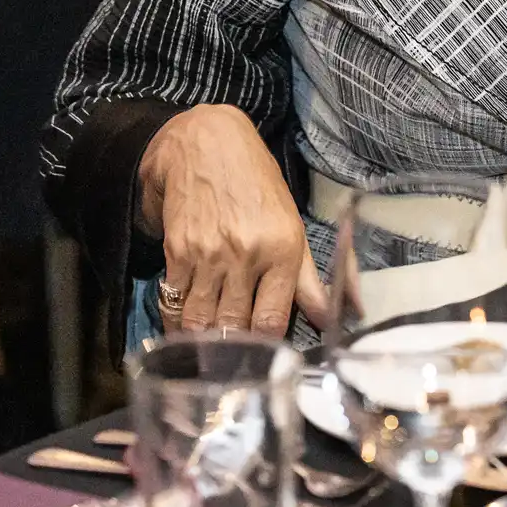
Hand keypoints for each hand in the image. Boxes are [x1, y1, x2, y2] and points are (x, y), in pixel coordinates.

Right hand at [138, 104, 328, 336]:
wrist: (206, 144)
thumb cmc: (257, 186)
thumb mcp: (292, 226)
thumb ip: (309, 280)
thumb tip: (334, 319)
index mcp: (282, 249)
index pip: (272, 321)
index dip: (265, 347)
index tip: (263, 358)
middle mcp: (246, 253)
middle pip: (234, 327)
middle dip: (232, 351)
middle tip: (231, 362)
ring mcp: (208, 253)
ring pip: (200, 321)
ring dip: (201, 343)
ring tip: (206, 354)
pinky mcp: (177, 250)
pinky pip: (173, 302)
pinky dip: (175, 322)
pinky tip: (181, 328)